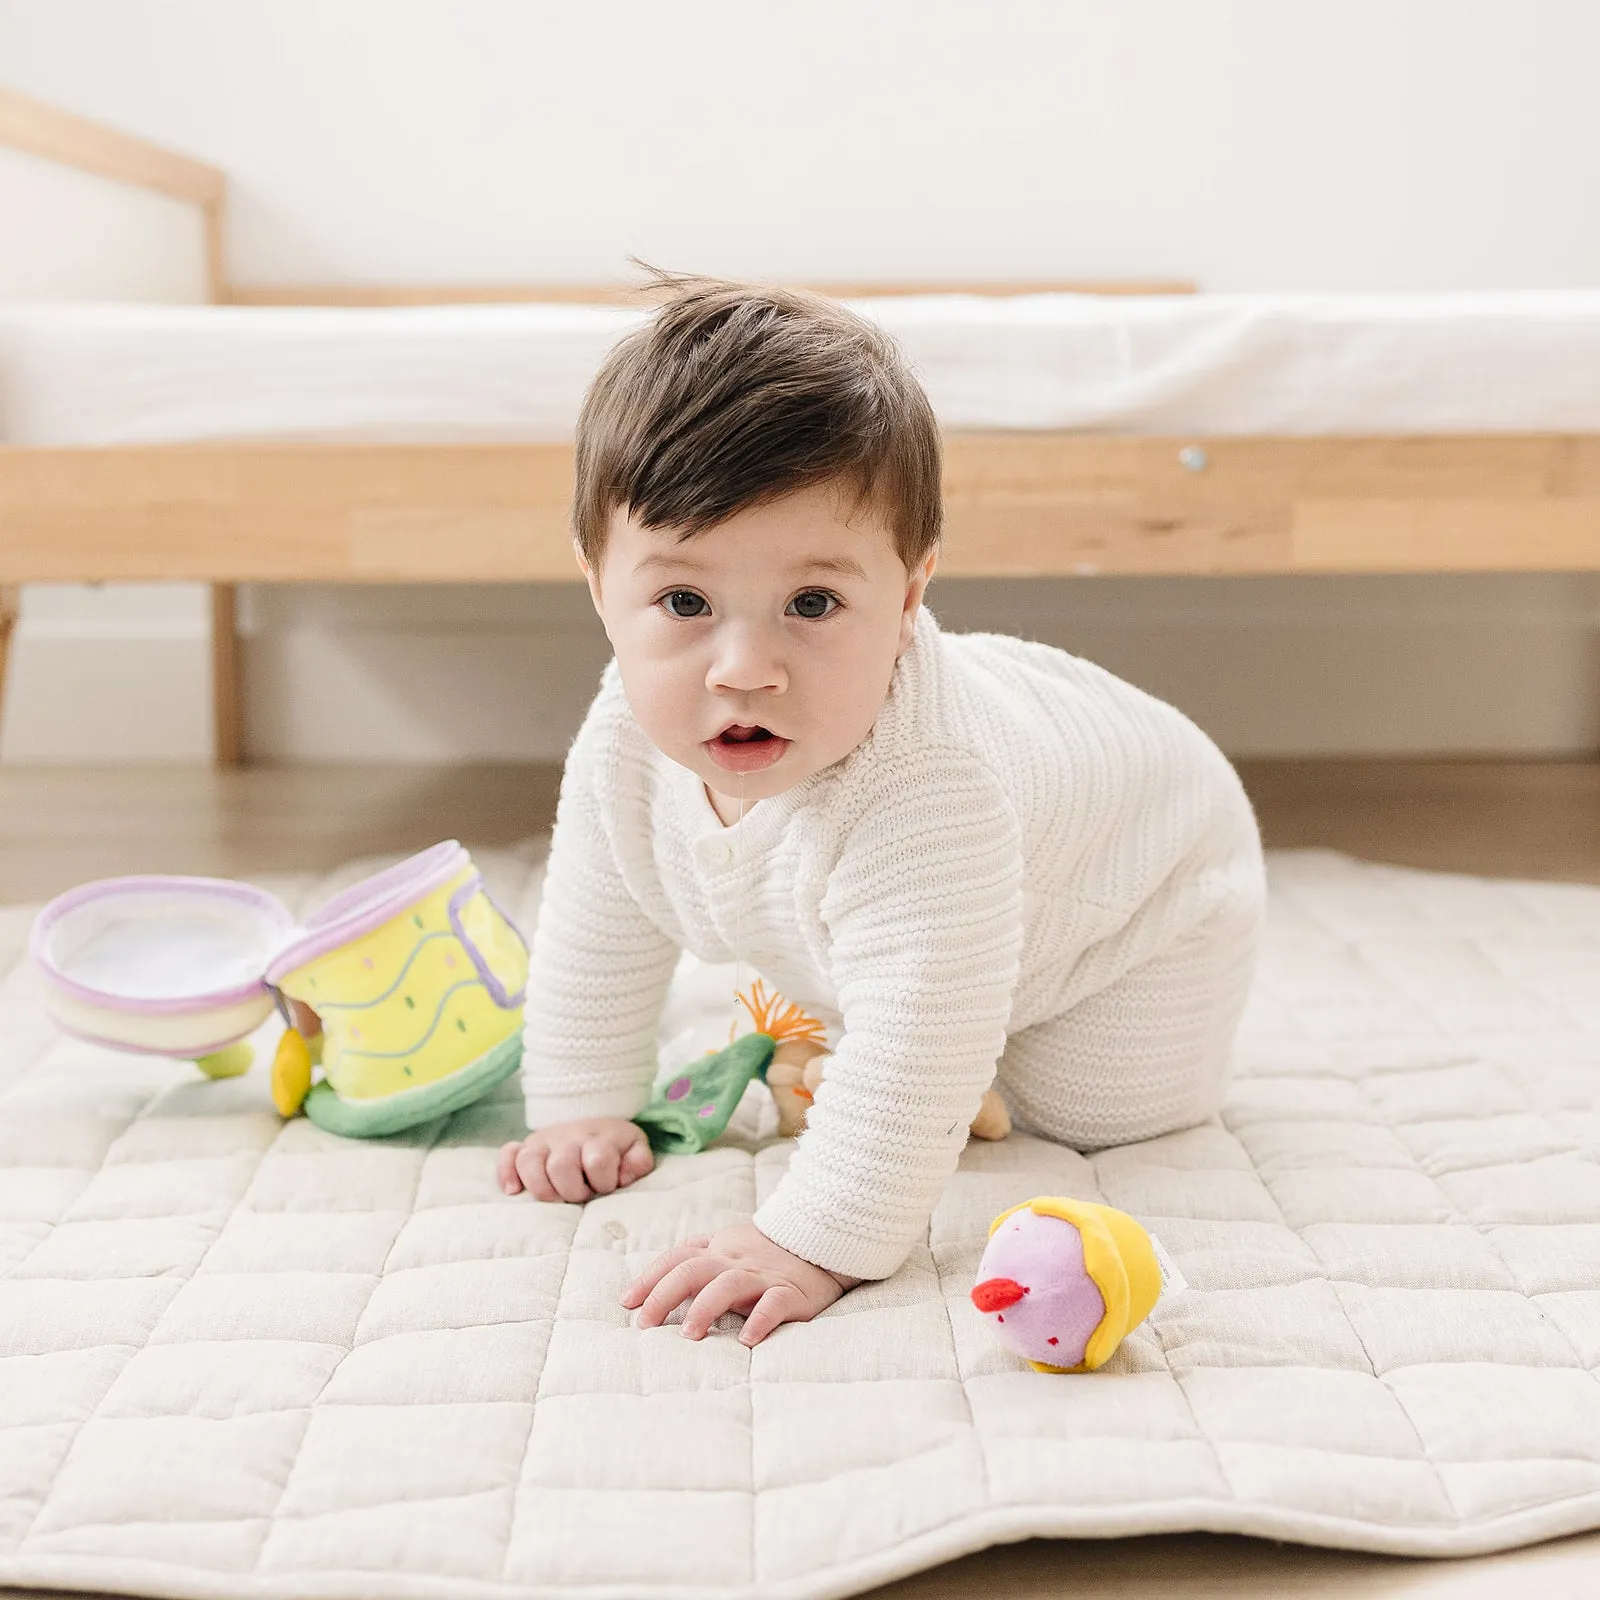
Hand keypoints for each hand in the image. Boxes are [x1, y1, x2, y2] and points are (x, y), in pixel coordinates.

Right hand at [497, 1117, 653, 1202]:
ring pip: (529, 1160)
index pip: (598, 1159)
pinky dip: (506, 1172)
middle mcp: (568, 1136)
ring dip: (542, 1187)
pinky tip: (514, 1191)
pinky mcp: (526, 1146)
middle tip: (581, 1195)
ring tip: (555, 1197)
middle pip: (561, 1165)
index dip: (604, 1180)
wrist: (595, 1122)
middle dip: (573, 1190)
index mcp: (599, 1137)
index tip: (607, 1186)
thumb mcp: (636, 1150)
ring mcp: (545, 1141)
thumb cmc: (616, 1147)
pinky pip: (508, 1154)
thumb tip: (623, 1176)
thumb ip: (639, 1163)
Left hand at [621, 1222, 859, 1345]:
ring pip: (729, 1284)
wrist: (824, 1242)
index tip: (627, 1302)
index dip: (650, 1277)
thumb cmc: (768, 1252)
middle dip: (664, 1294)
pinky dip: (760, 1321)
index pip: (677, 1257)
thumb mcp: (731, 1245)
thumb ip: (698, 1258)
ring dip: (705, 1308)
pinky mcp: (792, 1293)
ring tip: (689, 1335)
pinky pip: (774, 1304)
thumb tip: (653, 1284)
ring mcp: (764, 1276)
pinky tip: (746, 1341)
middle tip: (644, 1324)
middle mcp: (737, 1260)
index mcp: (720, 1249)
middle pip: (693, 1268)